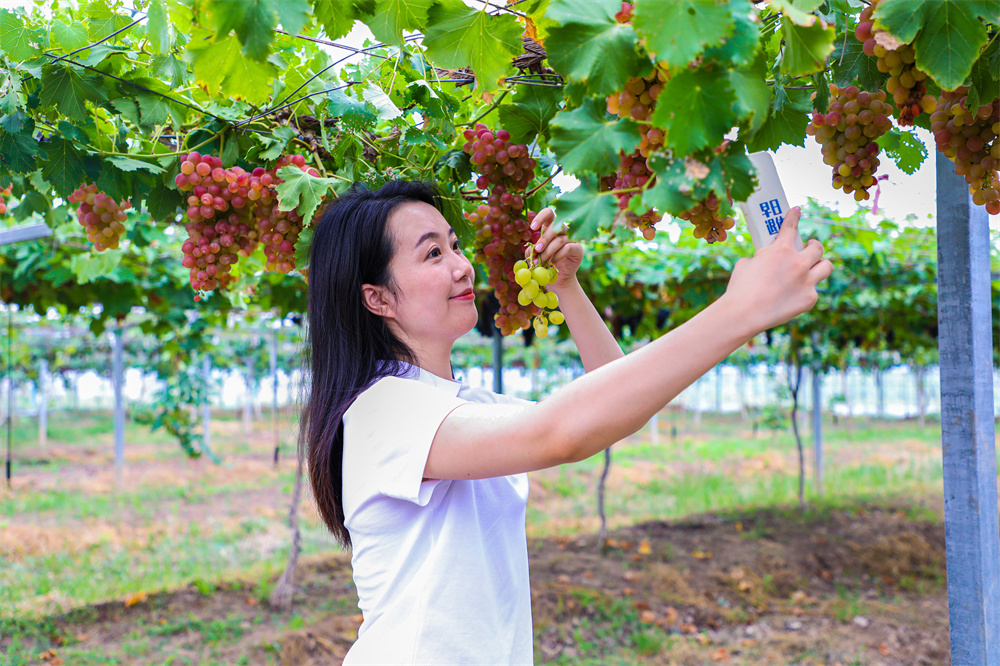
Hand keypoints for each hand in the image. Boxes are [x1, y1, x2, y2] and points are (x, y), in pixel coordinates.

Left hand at [528, 208, 583, 290]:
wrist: (557, 281)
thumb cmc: (545, 265)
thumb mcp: (535, 256)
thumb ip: (532, 250)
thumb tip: (531, 247)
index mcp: (551, 227)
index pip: (549, 213)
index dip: (541, 217)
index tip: (532, 227)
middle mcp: (563, 231)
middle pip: (557, 225)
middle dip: (544, 238)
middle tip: (537, 250)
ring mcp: (572, 239)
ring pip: (561, 239)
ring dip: (548, 251)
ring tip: (541, 261)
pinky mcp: (578, 250)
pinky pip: (568, 248)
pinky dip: (558, 255)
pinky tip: (553, 262)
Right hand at [722, 207, 832, 331]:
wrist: (743, 314)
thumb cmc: (740, 288)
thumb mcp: (746, 264)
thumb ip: (763, 257)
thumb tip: (768, 259)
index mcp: (781, 250)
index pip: (791, 226)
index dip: (794, 217)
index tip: (796, 211)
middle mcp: (799, 263)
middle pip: (817, 247)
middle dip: (813, 245)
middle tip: (808, 247)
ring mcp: (807, 282)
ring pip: (826, 267)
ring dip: (820, 265)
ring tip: (812, 268)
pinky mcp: (809, 299)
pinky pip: (813, 290)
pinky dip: (805, 290)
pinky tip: (795, 294)